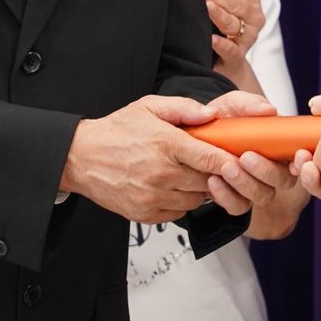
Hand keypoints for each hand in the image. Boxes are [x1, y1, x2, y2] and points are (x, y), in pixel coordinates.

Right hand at [61, 96, 242, 222]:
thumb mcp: (149, 106)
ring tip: (187, 174)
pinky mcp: (144, 213)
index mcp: (166, 144)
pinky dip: (181, 202)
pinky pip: (178, 213)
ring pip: (195, 200)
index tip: (240, 160)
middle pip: (207, 182)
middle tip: (211, 165)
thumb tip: (211, 114)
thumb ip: (184, 108)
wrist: (80, 157)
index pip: (211, 158)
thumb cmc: (116, 130)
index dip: (230, 161)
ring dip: (198, 190)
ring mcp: (152, 196)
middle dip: (214, 174)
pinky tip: (171, 187)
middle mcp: (161, 173)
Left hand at [195, 89, 292, 213]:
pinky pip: (237, 206)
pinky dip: (225, 196)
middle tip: (246, 157)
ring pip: (262, 195)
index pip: (302, 158)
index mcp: (280, 147)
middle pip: (284, 180)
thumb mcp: (233, 104)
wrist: (196, 135)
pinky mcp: (236, 199)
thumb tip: (269, 110)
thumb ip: (249, 104)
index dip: (303, 162)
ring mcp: (256, 187)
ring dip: (245, 183)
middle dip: (266, 171)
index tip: (296, 156)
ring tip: (225, 167)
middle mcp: (273, 170)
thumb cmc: (223, 119)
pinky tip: (212, 181)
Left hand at [206, 0, 264, 70]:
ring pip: (234, 24)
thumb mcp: (225, 7)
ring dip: (220, 16)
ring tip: (208, 9)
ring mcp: (247, 39)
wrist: (225, 62)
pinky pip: (231, 50)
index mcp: (252, 3)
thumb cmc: (223, 28)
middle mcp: (254, 19)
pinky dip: (222, 45)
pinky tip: (213, 40)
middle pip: (238, 5)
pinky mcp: (237, 57)